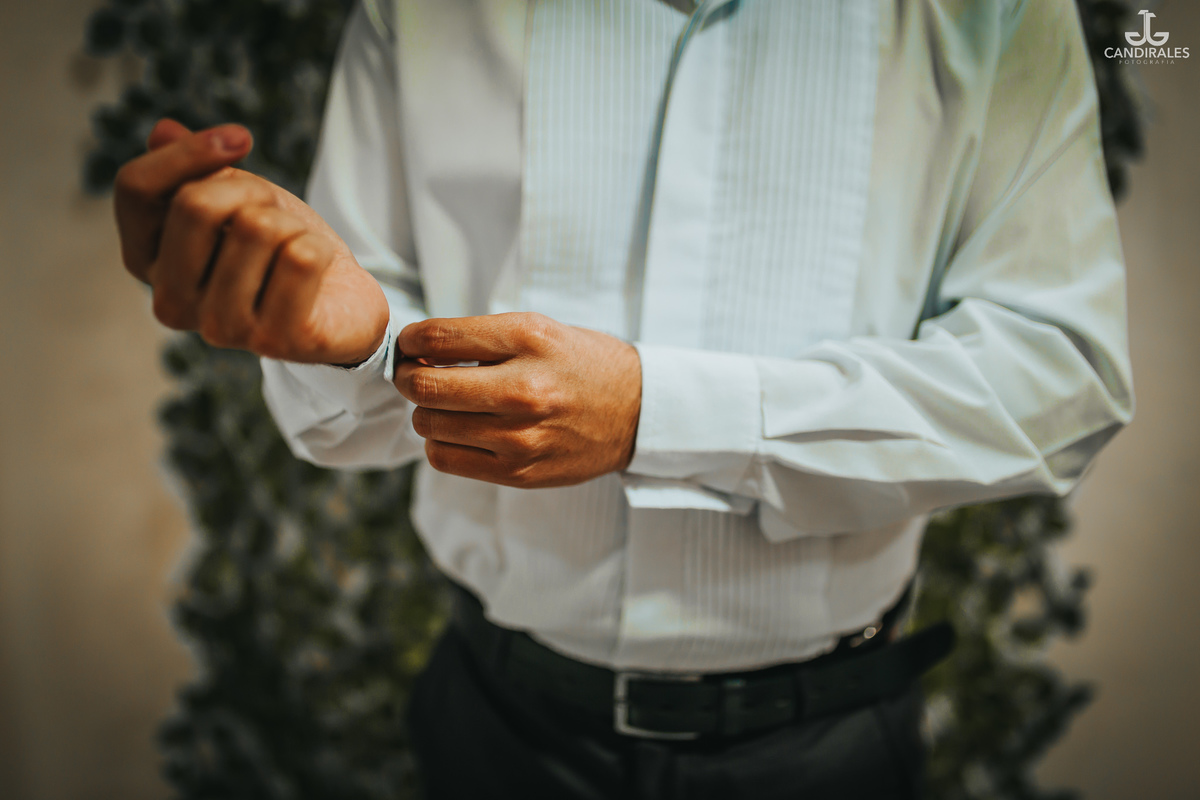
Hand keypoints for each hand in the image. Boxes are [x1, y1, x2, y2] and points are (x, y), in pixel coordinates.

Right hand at [114, 118, 388, 364]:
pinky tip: (317, 275)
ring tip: (294, 252)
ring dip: (291, 225)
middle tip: (276, 214)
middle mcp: (171, 303)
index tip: (240, 137)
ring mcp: (220, 328)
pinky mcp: (274, 341)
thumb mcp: (237, 197)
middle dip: (251, 190)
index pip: (135, 187)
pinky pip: (302, 258)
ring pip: (258, 228)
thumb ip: (196, 169)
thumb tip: (163, 131)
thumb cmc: (279, 249)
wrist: (342, 303)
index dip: (189, 151)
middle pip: (196, 204)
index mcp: (145, 261)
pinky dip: (320, 249)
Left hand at [393, 313, 641, 487]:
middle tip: (416, 375)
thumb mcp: (538, 329)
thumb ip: (479, 337)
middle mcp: (524, 389)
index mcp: (528, 340)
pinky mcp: (519, 472)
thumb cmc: (579, 364)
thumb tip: (415, 350)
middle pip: (425, 386)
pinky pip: (446, 459)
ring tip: (448, 405)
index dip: (410, 341)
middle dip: (409, 378)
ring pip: (429, 425)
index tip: (411, 346)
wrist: (636, 412)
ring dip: (427, 412)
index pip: (437, 338)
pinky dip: (441, 444)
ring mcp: (521, 436)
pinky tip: (460, 431)